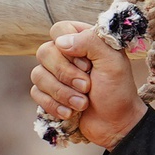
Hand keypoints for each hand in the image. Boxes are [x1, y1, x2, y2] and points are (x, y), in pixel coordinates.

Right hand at [31, 20, 144, 148]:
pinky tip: (70, 113)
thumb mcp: (113, 62)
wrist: (115, 124)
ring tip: (82, 104)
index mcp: (83, 41)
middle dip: (65, 74)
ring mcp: (55, 74)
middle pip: (44, 52)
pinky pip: (36, 93)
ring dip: (62, 93)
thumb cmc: (118, 91)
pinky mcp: (49, 93)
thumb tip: (60, 42)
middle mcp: (66, 55)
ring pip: (38, 74)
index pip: (59, 30)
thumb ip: (90, 42)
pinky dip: (54, 105)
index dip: (69, 49)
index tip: (88, 65)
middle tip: (87, 87)